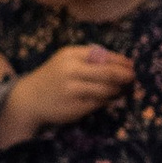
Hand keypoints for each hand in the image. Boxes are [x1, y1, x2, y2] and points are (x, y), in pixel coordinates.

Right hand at [9, 42, 135, 125]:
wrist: (29, 99)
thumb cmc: (52, 77)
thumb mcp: (65, 60)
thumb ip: (89, 59)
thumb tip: (122, 63)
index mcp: (70, 54)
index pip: (103, 55)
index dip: (120, 61)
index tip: (131, 65)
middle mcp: (71, 71)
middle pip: (108, 72)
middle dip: (124, 75)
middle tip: (132, 78)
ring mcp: (72, 90)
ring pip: (106, 89)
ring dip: (117, 90)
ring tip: (121, 89)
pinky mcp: (74, 107)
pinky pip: (99, 103)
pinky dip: (107, 101)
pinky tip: (108, 99)